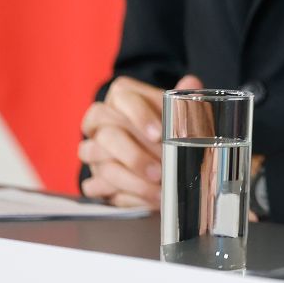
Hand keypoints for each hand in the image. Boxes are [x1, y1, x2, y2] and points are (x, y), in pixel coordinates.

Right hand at [78, 73, 202, 206]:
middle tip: (160, 170)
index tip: (159, 134)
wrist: (158, 151)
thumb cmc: (168, 125)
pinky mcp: (93, 176)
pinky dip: (122, 194)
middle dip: (134, 156)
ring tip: (158, 187)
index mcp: (121, 97)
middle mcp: (101, 121)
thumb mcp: (179, 111)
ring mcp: (93, 149)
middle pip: (107, 134)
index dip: (139, 116)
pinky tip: (147, 199)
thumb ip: (183, 97)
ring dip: (129, 178)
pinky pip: (94, 186)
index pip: (121, 97)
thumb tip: (190, 83)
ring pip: (99, 163)